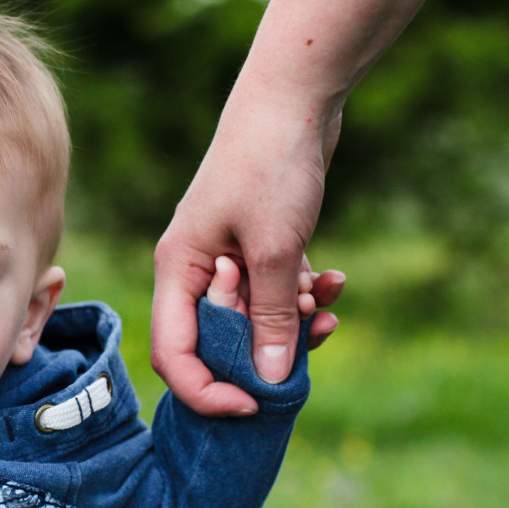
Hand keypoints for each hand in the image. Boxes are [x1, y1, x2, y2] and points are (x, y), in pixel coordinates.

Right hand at [152, 95, 340, 416]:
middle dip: (266, 350)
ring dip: (294, 321)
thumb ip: (270, 318)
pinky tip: (334, 279)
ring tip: (324, 303)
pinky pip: (278, 291)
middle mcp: (196, 269)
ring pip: (256, 318)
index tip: (253, 404)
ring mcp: (228, 258)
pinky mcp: (259, 246)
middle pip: (220, 340)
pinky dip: (306, 293)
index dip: (207, 390)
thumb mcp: (274, 251)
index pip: (173, 353)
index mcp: (178, 271)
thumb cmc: (269, 167)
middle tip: (308, 341)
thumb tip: (269, 381)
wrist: (293, 101)